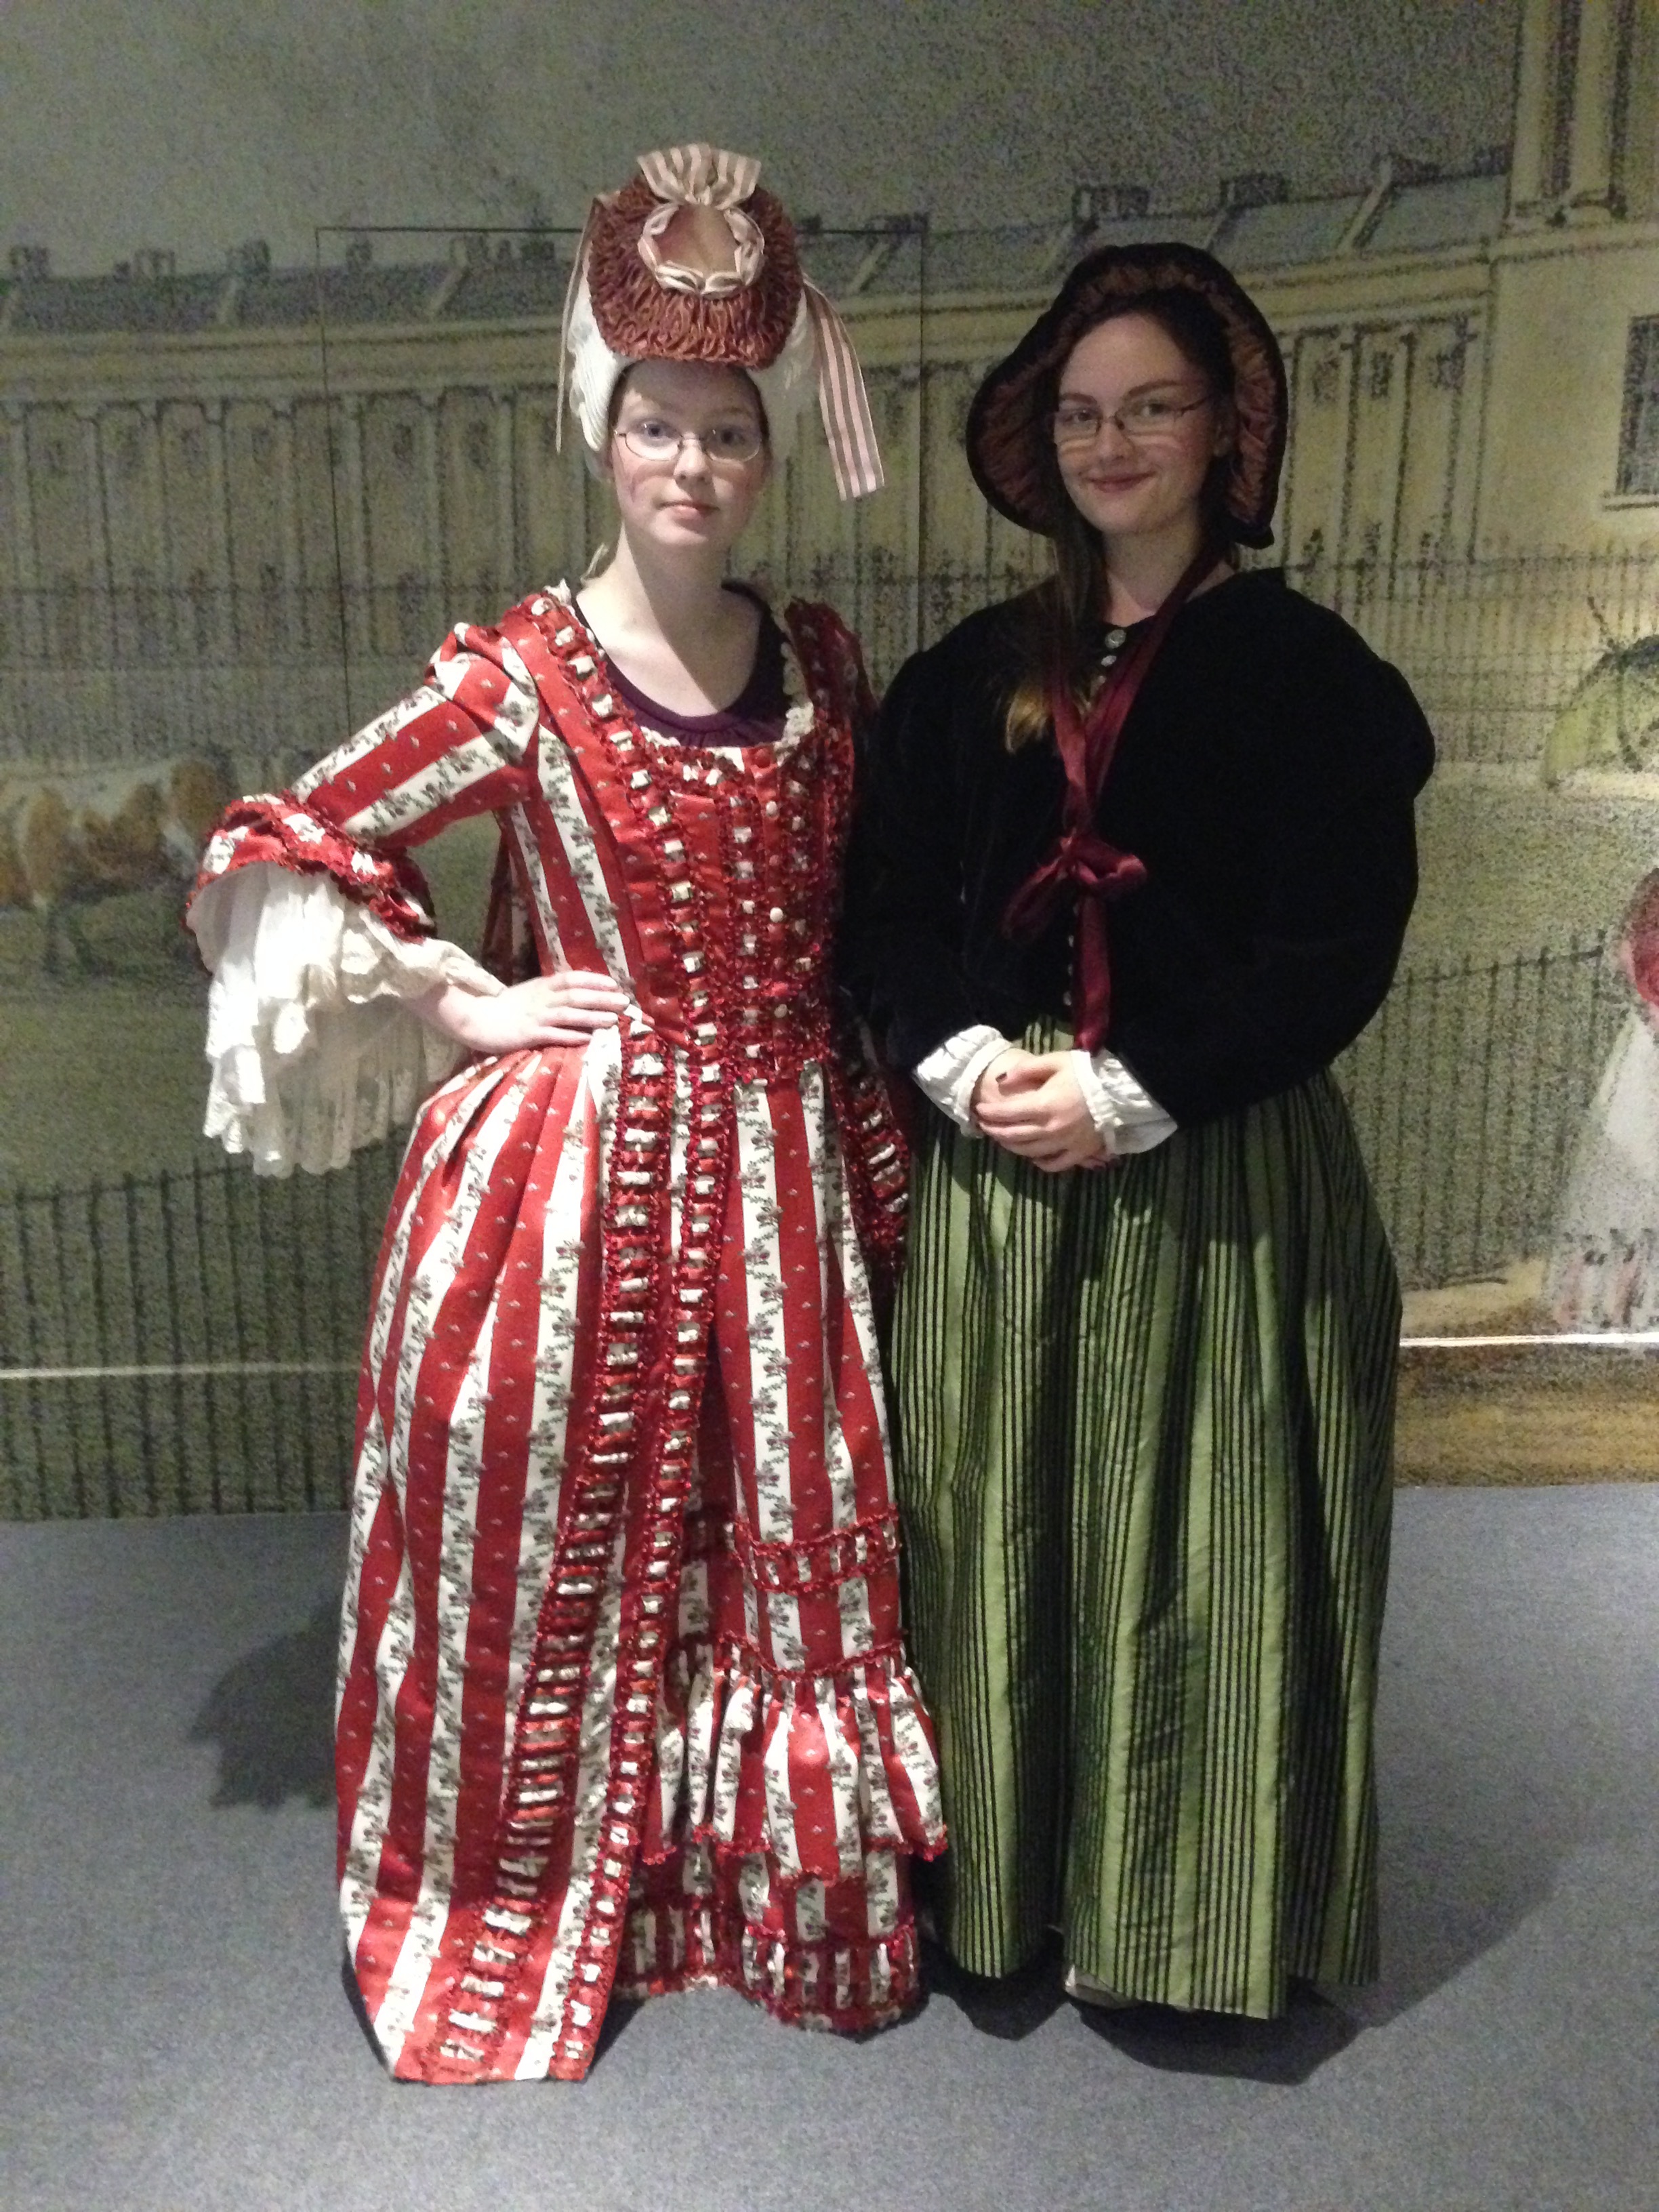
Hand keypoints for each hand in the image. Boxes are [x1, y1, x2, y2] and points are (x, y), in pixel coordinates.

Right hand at [416, 969, 628, 1053]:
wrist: (475, 1018)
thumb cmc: (505, 1009)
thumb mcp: (529, 994)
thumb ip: (551, 994)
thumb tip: (578, 995)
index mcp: (541, 986)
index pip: (572, 979)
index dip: (594, 981)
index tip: (615, 985)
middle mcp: (541, 999)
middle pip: (576, 995)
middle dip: (602, 998)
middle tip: (625, 1002)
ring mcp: (535, 1016)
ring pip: (569, 1014)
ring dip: (592, 1016)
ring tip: (612, 1020)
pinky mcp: (527, 1034)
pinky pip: (552, 1035)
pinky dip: (571, 1036)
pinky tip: (586, 1038)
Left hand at [972, 1048, 1112, 1172]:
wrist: (1122, 1090)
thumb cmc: (1087, 1072)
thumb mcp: (1056, 1062)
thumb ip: (1027, 1069)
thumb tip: (1002, 1081)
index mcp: (1044, 1105)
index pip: (1007, 1114)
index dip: (990, 1113)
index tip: (979, 1111)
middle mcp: (1051, 1129)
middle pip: (1014, 1136)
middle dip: (995, 1131)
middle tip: (985, 1126)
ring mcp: (1066, 1143)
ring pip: (1030, 1152)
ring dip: (1011, 1147)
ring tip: (1002, 1139)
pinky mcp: (1080, 1153)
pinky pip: (1054, 1164)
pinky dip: (1040, 1163)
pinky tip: (1033, 1156)